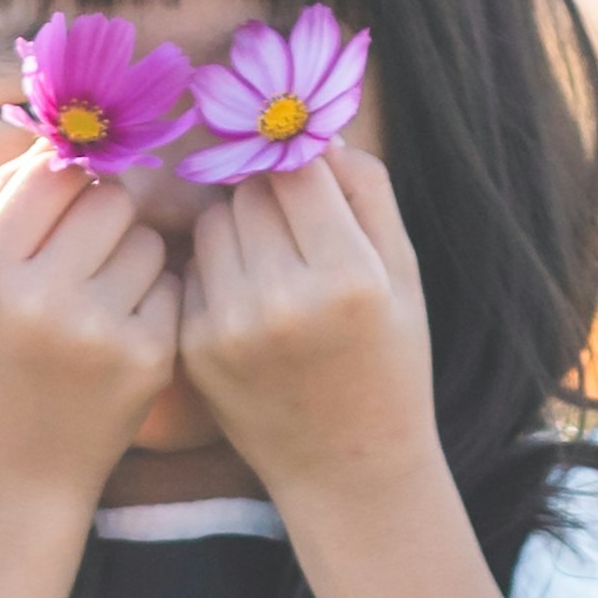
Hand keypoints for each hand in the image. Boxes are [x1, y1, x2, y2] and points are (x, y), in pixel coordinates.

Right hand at [0, 141, 184, 515]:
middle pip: (108, 198)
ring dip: (135, 254)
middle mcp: (36, 300)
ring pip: (147, 239)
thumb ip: (8, 207)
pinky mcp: (148, 360)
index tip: (72, 196)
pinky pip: (171, 286)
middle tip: (90, 254)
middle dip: (107, 215)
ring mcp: (97, 333)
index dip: (70, 176)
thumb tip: (63, 130)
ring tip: (103, 298)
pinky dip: (155, 298)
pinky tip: (126, 332)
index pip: (51, 173)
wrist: (11, 479)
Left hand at [172, 141, 440, 515]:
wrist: (349, 468)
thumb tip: (308, 129)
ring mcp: (232, 328)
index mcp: (349, 277)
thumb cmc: (389, 360)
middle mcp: (285, 301)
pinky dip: (216, 271)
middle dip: (267, 196)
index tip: (306, 177)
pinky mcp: (195, 349)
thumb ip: (366, 190)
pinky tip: (248, 302)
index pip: (296, 169)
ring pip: (212, 223)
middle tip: (294, 232)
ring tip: (272, 264)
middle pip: (248, 192)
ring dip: (235, 227)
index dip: (299, 164)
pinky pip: (194, 269)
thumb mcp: (404, 272)